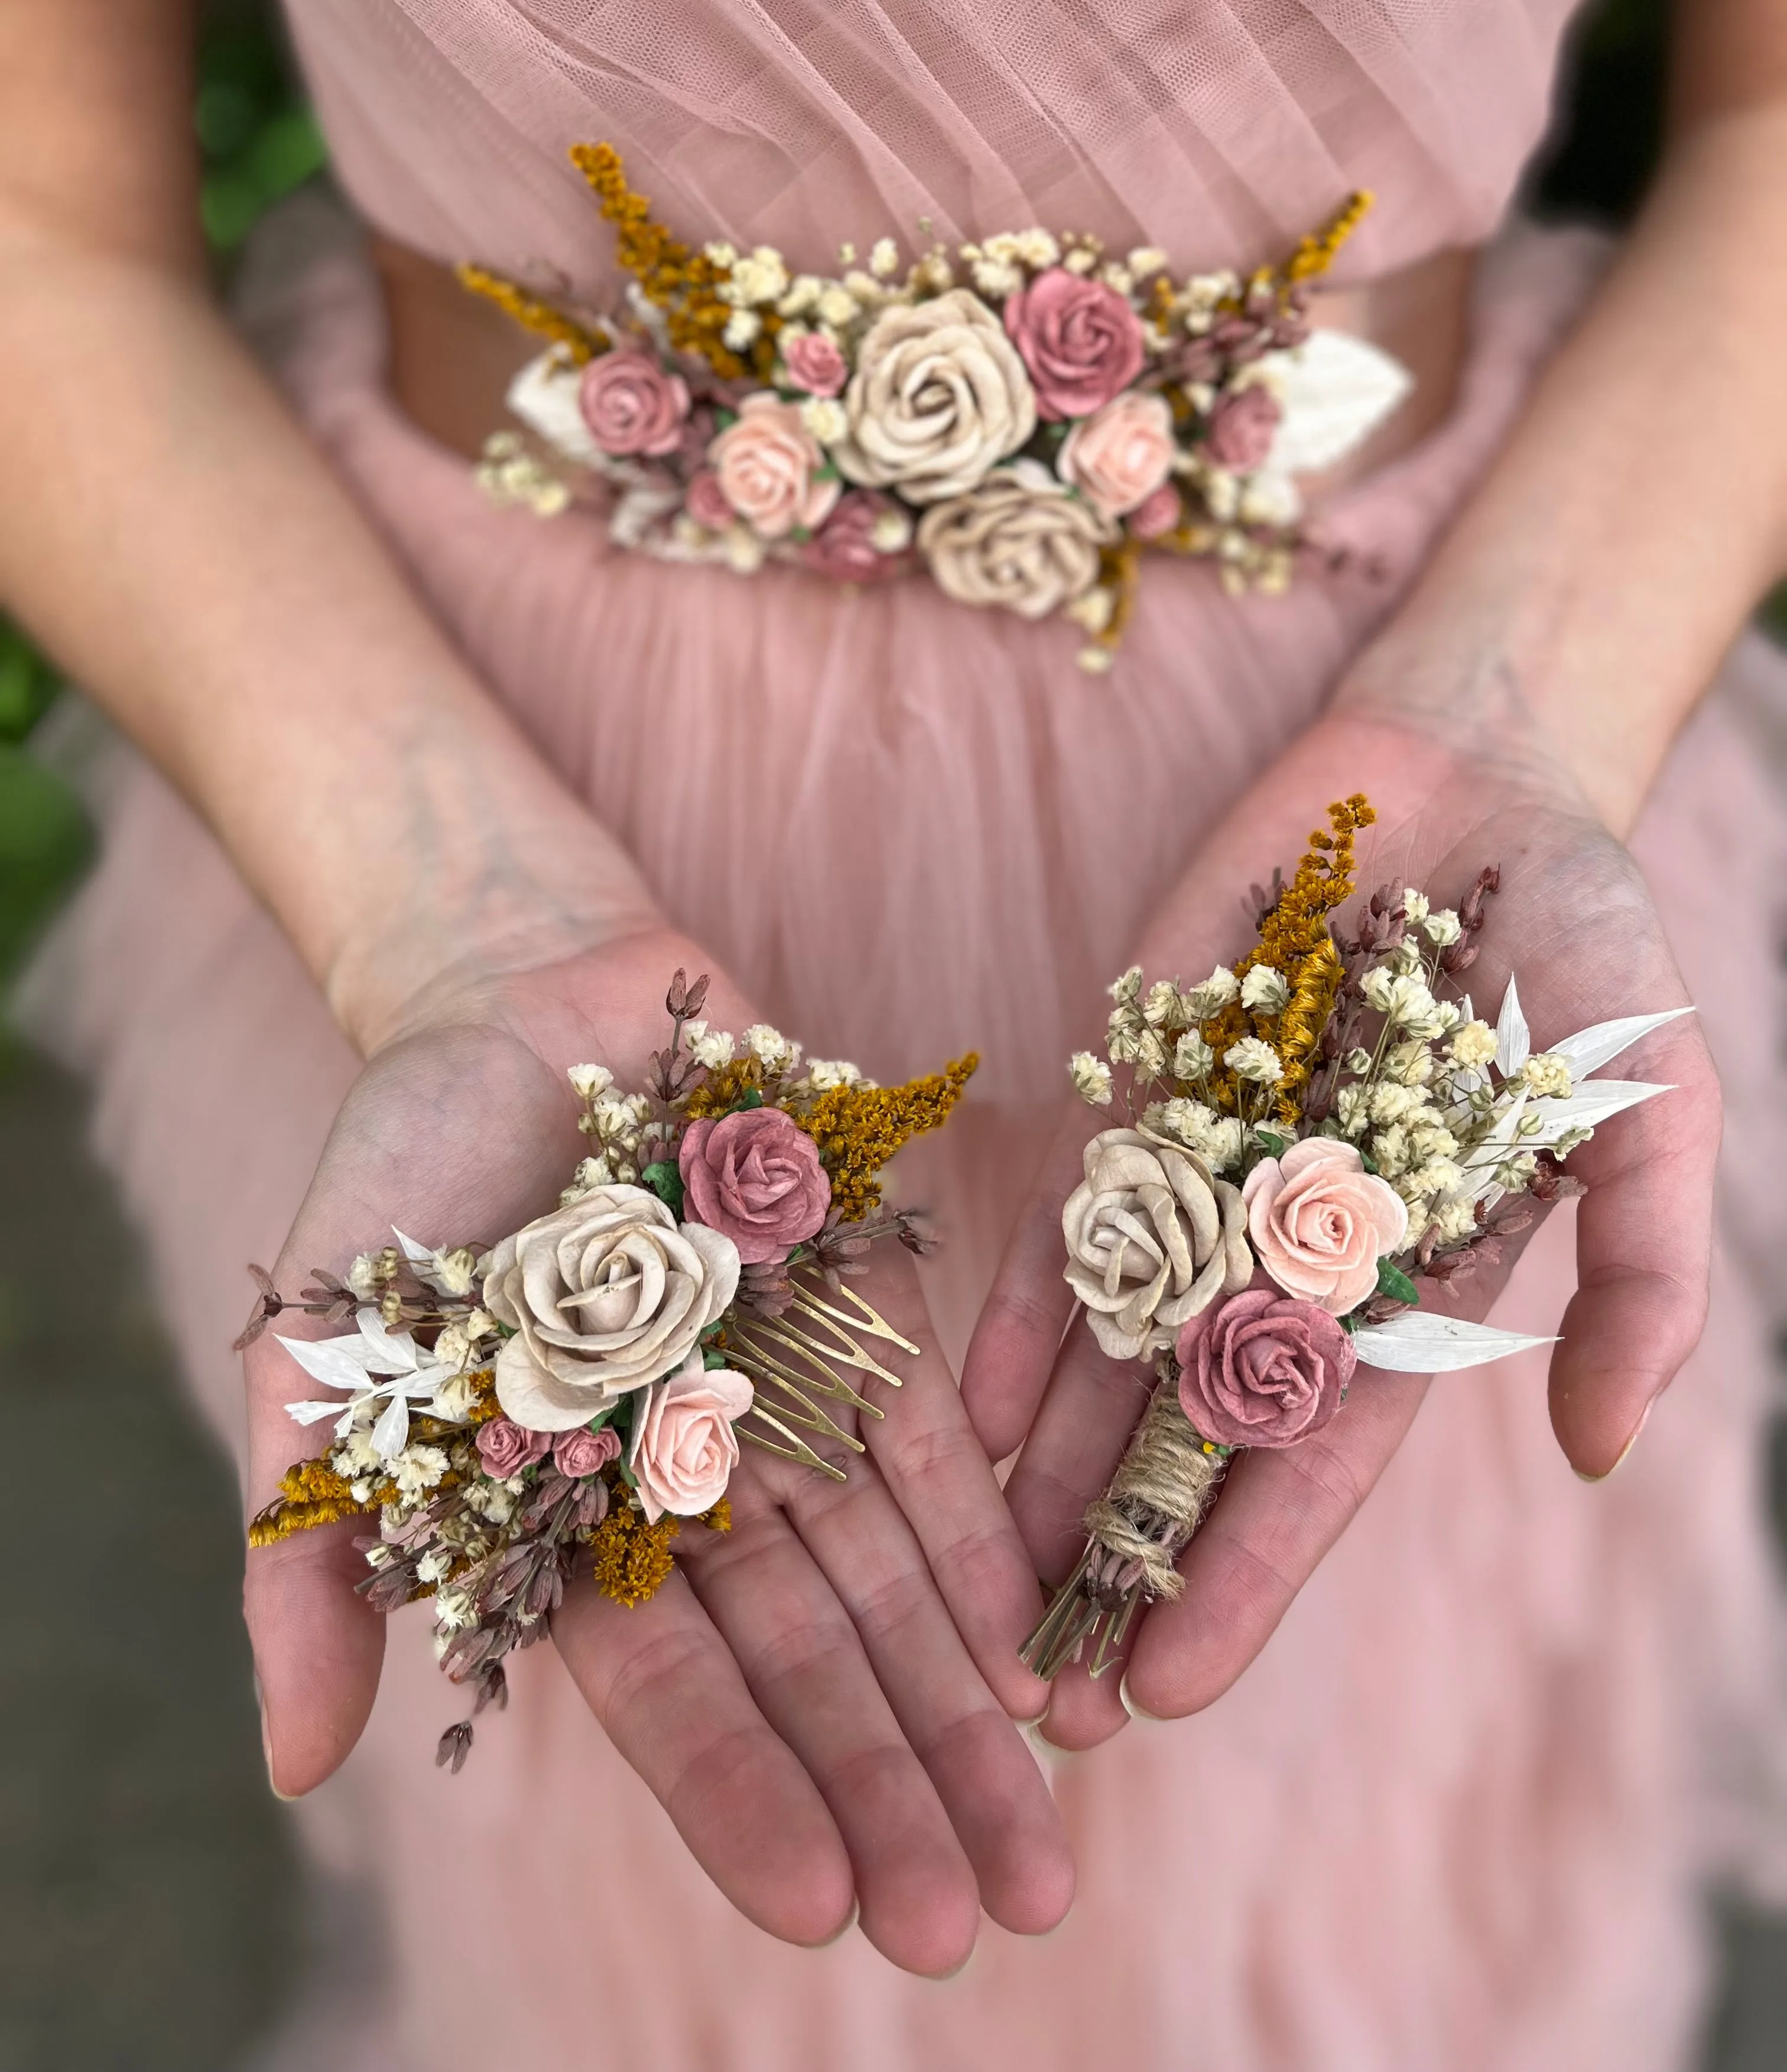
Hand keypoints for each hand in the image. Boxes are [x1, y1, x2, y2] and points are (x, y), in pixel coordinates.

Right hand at [244, 923, 1068, 1973]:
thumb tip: (296, 1771)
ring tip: (1046, 1844)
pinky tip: (1049, 1657)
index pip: (667, 1691)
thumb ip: (309, 1559)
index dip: (745, 1793)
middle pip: (806, 1657)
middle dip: (893, 1786)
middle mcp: (693, 1485)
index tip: (826, 1910)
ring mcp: (782, 1398)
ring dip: (966, 1704)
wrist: (515, 998)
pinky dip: (985, 1544)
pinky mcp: (857, 1305)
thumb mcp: (324, 1366)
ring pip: (887, 1577)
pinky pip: (929, 1443)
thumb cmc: (399, 1187)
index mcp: (571, 1525)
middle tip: (981, 1918)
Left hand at [963, 709, 1718, 1748]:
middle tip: (1035, 1703)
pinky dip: (1005, 1315)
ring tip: (970, 1597)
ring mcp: (1200, 1180)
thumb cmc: (1581, 948)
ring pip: (1104, 1355)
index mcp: (1409, 1290)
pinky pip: (1058, 1223)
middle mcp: (1291, 1259)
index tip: (1172, 1686)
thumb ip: (1637, 1272)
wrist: (1471, 775)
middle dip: (1118, 1561)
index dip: (1245, 1571)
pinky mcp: (1131, 1094)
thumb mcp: (1649, 1108)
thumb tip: (1602, 1452)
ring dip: (1041, 1475)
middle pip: (1189, 1439)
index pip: (1316, 1463)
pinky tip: (952, 1415)